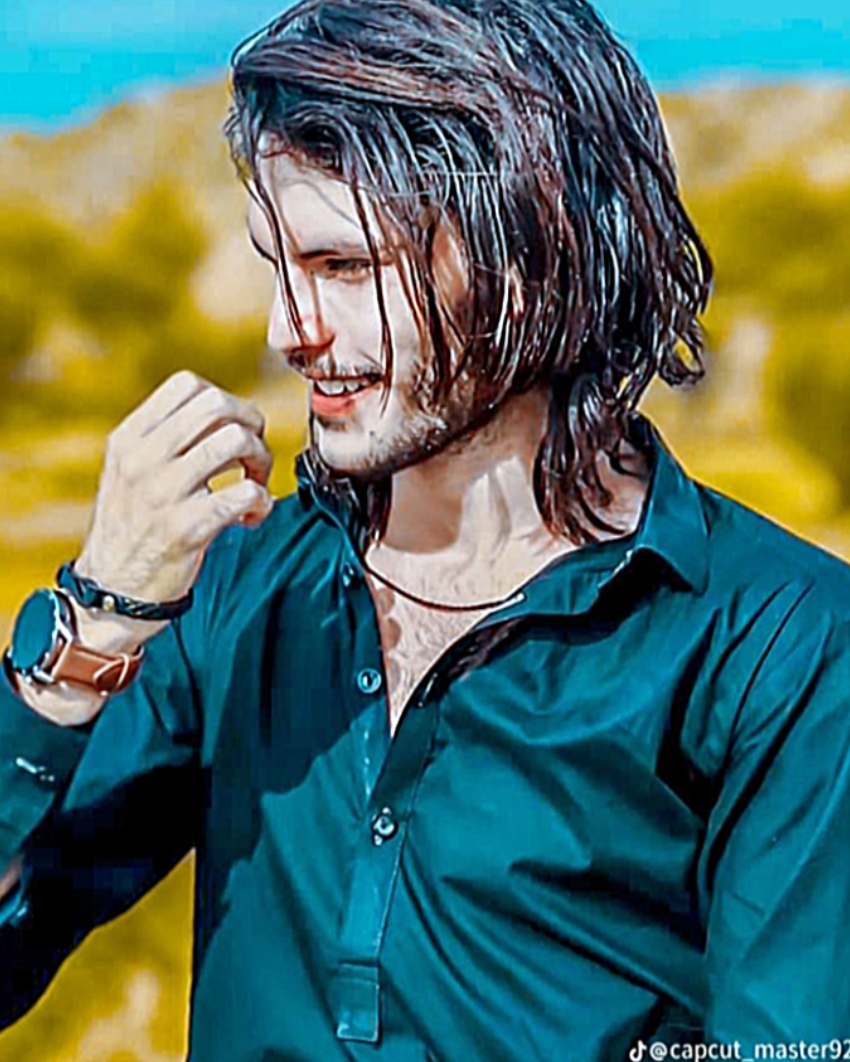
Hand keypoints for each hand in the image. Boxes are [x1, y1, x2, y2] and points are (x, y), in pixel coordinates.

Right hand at [76, 370, 272, 611]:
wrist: (112, 592)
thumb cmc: (132, 529)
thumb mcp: (129, 471)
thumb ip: (165, 439)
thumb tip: (225, 414)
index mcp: (129, 438)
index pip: (188, 385)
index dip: (226, 401)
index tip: (232, 430)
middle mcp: (143, 459)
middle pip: (218, 405)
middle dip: (251, 424)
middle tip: (252, 457)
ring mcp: (164, 492)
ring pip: (237, 441)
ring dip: (261, 461)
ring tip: (254, 486)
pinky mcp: (187, 529)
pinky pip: (245, 494)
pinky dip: (262, 502)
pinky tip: (251, 517)